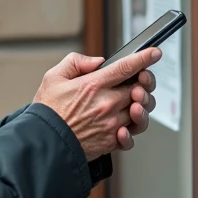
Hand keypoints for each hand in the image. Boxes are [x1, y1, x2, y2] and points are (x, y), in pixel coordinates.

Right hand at [33, 48, 160, 160]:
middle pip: (140, 89)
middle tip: (139, 80)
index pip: (127, 67)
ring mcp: (111, 123)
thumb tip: (97, 62)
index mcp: (94, 85)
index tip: (154, 53)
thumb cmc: (47, 112)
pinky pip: (132, 135)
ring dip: (142, 104)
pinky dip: (132, 129)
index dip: (144, 58)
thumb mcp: (53, 77)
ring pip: (141, 111)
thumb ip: (75, 63)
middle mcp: (107, 104)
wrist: (43, 144)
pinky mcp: (111, 141)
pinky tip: (125, 124)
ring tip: (134, 101)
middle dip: (144, 82)